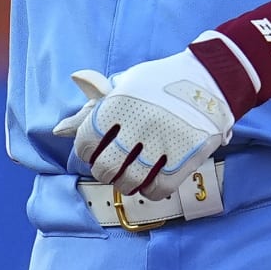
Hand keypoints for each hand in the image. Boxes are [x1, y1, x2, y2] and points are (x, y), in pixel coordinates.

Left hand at [57, 53, 234, 198]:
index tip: (96, 152)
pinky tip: (152, 181)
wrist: (211, 78)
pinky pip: (157, 188)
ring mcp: (162, 142)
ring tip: (132, 175)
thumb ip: (92, 107)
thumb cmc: (162, 81)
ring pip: (129, 182)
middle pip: (105, 168)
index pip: (86, 142)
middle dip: (105, 172)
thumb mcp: (126, 84)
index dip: (87, 152)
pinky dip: (150, 191)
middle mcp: (138, 123)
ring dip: (126, 184)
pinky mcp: (185, 157)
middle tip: (113, 168)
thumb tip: (59, 130)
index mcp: (119, 103)